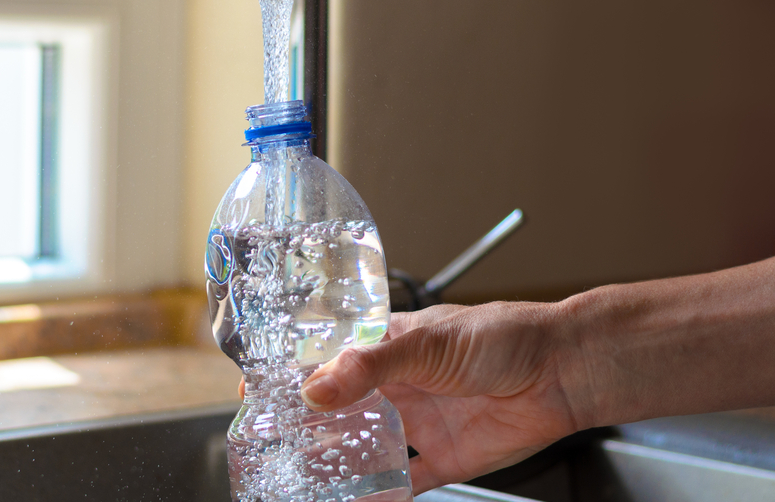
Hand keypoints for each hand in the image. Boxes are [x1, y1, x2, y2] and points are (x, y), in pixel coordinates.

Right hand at [300, 302, 582, 493]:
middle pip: (344, 406)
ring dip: (338, 458)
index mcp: (390, 344)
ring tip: (302, 473)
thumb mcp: (426, 344)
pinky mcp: (444, 457)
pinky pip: (405, 481)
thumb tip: (315, 387)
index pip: (332, 359)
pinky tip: (355, 500)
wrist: (560, 372)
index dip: (298, 374)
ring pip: (367, 444)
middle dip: (312, 422)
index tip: (260, 391)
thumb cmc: (502, 337)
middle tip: (274, 439)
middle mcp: (401, 383)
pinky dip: (381, 494)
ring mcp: (421, 421)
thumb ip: (369, 367)